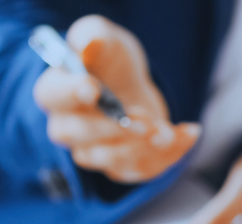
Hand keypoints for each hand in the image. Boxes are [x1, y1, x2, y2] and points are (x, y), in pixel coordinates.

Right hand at [33, 15, 198, 183]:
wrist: (129, 85)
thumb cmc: (109, 60)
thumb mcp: (103, 37)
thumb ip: (94, 37)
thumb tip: (89, 44)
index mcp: (55, 90)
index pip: (54, 95)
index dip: (72, 93)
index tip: (92, 89)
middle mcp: (67, 126)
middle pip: (80, 134)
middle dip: (116, 128)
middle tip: (145, 120)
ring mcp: (92, 151)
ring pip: (111, 159)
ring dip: (144, 147)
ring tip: (168, 131)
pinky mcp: (122, 167)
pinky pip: (142, 169)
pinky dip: (170, 155)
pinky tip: (187, 133)